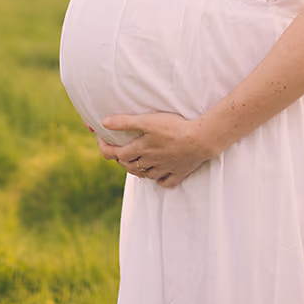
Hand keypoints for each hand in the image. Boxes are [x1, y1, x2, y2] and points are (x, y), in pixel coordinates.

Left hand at [95, 112, 212, 187]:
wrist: (200, 139)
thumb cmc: (173, 127)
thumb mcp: (147, 121)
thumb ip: (125, 122)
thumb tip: (104, 122)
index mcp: (141, 150)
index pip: (117, 154)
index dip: (107, 148)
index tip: (103, 141)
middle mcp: (150, 162)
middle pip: (130, 166)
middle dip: (122, 160)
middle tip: (120, 150)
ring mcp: (165, 169)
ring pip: (146, 175)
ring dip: (138, 170)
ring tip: (135, 162)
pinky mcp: (179, 173)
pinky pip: (166, 182)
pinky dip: (160, 180)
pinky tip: (158, 176)